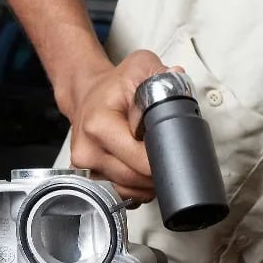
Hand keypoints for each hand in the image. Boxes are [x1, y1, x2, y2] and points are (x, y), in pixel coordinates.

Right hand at [65, 50, 178, 201]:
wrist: (88, 94)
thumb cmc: (115, 86)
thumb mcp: (140, 67)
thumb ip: (161, 74)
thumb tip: (176, 82)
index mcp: (98, 126)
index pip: (141, 160)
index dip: (162, 159)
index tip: (171, 150)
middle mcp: (88, 150)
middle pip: (136, 179)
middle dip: (157, 172)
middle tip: (167, 156)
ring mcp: (86, 168)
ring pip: (129, 191)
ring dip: (147, 183)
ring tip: (153, 161)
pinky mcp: (88, 179)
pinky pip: (120, 195)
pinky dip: (136, 188)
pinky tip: (140, 171)